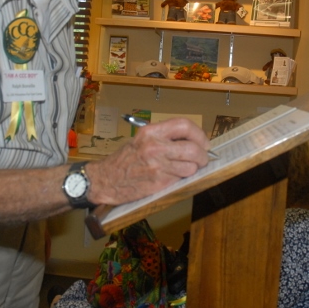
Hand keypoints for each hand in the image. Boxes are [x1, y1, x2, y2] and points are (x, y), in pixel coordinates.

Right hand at [88, 118, 210, 205]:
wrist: (105, 179)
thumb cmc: (124, 160)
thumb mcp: (142, 140)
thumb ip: (164, 138)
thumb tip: (192, 141)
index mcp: (151, 132)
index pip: (184, 125)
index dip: (199, 134)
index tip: (203, 142)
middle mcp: (154, 146)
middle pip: (193, 148)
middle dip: (202, 155)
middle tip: (202, 159)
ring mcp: (157, 165)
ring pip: (190, 166)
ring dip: (193, 169)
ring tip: (186, 169)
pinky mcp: (158, 182)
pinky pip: (181, 179)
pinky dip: (182, 178)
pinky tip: (173, 177)